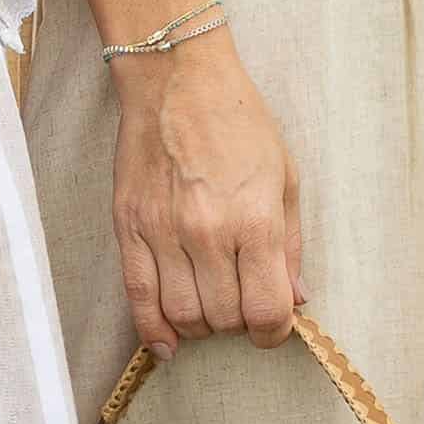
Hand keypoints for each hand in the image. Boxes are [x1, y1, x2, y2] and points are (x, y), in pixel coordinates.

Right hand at [114, 25, 301, 346]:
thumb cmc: (240, 123)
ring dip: (200, 325)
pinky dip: (153, 329)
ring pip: (182, 314)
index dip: (274, 332)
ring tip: (210, 307)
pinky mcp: (128, 227)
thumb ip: (290, 245)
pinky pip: (138, 296)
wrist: (177, 79)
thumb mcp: (285, 177)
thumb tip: (295, 299)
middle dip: (238, 324)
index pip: (266, 310)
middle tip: (241, 304)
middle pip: (224, 318)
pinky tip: (167, 344)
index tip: (273, 327)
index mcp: (255, 220)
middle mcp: (208, 233)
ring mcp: (163, 232)